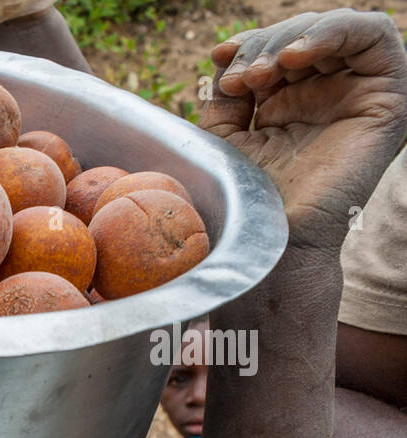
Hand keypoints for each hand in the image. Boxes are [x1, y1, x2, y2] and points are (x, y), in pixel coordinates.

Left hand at [203, 9, 406, 256]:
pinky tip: (293, 57)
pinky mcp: (387, 99)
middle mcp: (325, 95)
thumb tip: (225, 53)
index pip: (277, 46)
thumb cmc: (245, 199)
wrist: (271, 238)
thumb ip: (228, 92)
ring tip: (260, 74)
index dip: (250, 43)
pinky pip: (376, 35)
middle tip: (239, 80)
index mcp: (289, 102)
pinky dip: (334, 32)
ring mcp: (356, 95)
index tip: (220, 57)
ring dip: (293, 38)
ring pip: (338, 28)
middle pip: (304, 34)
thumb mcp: (224, 135)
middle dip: (266, 45)